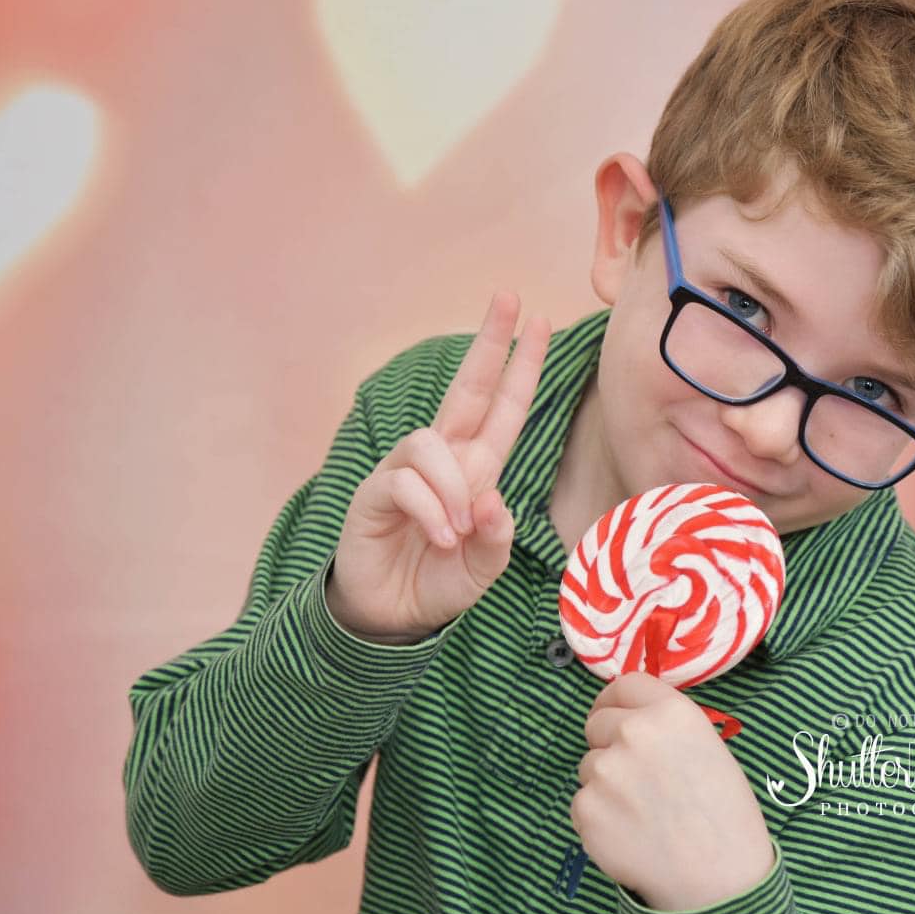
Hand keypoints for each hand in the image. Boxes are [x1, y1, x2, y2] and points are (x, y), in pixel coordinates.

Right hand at [327, 290, 549, 643]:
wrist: (392, 617)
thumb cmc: (440, 582)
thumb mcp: (485, 566)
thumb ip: (498, 536)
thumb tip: (492, 498)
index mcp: (477, 470)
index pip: (503, 407)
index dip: (521, 366)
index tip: (539, 321)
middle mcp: (443, 460)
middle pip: (466, 388)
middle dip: (489, 343)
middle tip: (508, 296)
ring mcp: (406, 472)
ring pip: (432, 445)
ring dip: (451, 489)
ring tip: (456, 534)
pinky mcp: (375, 493)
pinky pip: (405, 482)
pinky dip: (429, 511)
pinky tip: (439, 539)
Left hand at [572, 671, 775, 910]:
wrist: (719, 880)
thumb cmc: (725, 818)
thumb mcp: (710, 751)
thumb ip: (667, 729)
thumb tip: (631, 724)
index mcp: (671, 713)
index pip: (624, 684)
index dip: (616, 702)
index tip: (614, 715)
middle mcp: (633, 733)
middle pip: (598, 723)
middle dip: (609, 745)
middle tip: (636, 780)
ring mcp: (605, 771)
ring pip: (589, 767)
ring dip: (605, 785)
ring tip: (642, 815)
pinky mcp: (585, 809)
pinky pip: (582, 804)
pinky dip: (599, 819)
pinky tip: (630, 836)